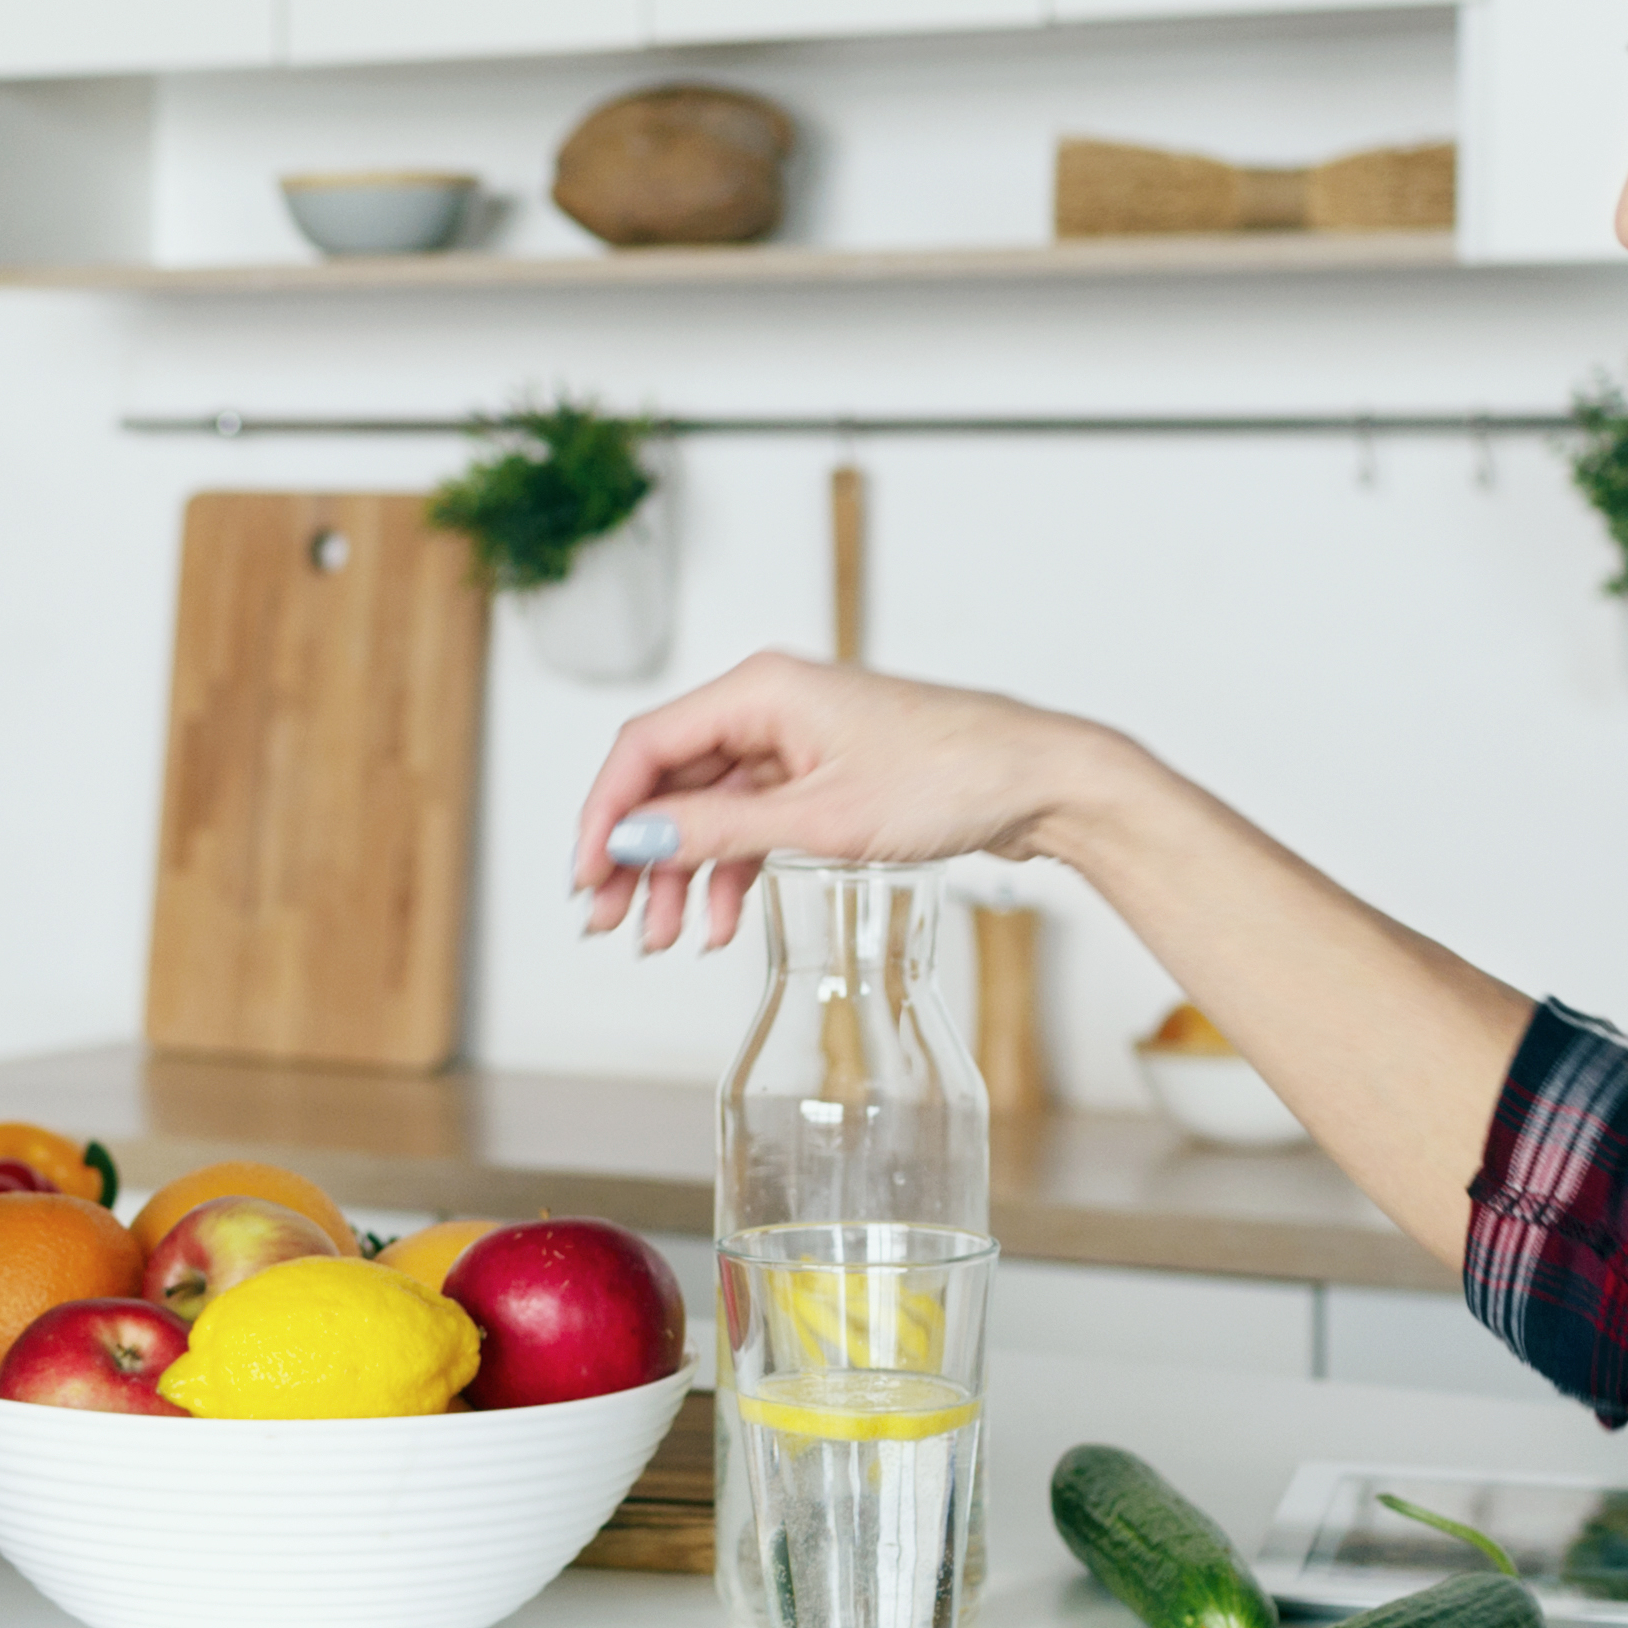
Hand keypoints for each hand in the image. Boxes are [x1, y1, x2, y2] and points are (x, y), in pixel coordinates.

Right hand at [569, 651, 1111, 951]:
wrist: (1040, 781)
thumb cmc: (951, 777)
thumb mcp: (822, 818)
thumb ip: (720, 831)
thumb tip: (635, 841)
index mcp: (760, 690)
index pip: (645, 747)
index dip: (605, 814)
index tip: (587, 877)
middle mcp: (769, 706)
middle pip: (669, 781)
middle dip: (636, 856)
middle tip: (609, 922)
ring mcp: (796, 741)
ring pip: (707, 809)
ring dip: (679, 874)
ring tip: (661, 938)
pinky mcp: (822, 774)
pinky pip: (751, 822)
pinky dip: (730, 871)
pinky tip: (719, 922)